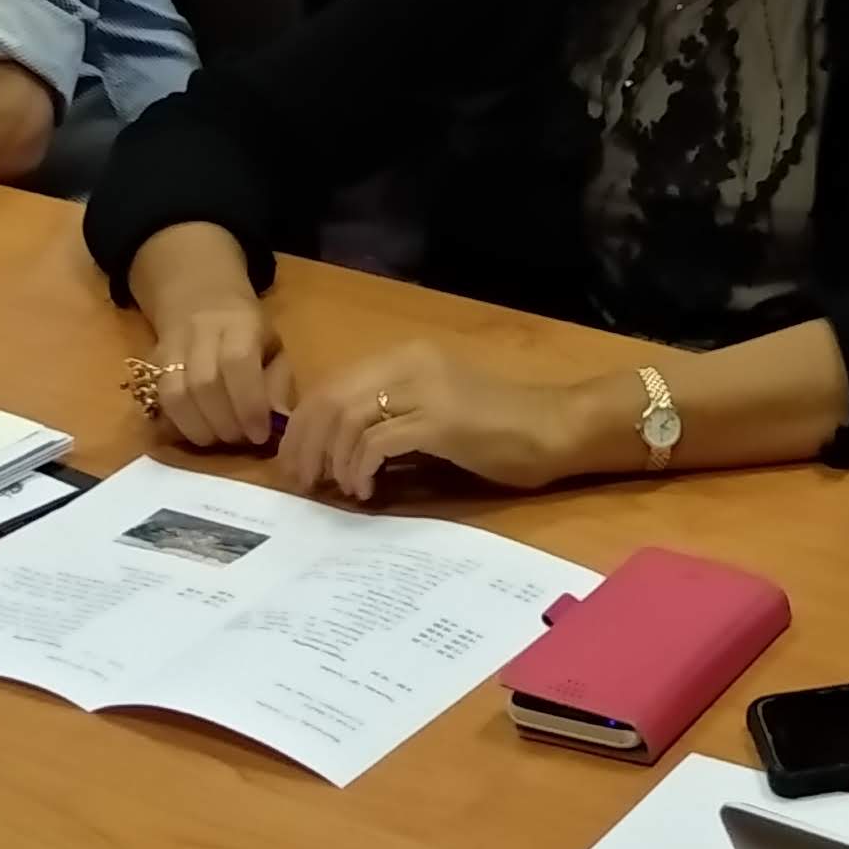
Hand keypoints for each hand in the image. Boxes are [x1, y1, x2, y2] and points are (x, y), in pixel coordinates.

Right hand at [140, 300, 290, 450]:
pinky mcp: (152, 363)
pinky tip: (196, 431)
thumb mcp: (274, 346)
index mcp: (240, 323)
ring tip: (219, 439)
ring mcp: (171, 347)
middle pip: (204, 383)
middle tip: (240, 439)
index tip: (260, 434)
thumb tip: (278, 421)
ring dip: (199, 428)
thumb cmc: (247, 329)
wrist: (198, 295)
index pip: (238, 362)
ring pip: (175, 394)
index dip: (248, 403)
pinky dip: (178, 424)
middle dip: (225, 423)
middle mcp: (201, 332)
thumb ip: (277, 382)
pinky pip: (159, 400)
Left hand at [280, 340, 596, 499]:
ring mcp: (426, 389)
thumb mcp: (433, 412)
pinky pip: (377, 443)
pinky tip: (367, 490)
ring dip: (331, 460)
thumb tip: (335, 448)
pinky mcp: (440, 421)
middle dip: (305, 445)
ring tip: (336, 489)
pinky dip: (360, 469)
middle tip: (300, 483)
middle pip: (329, 399)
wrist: (553, 430)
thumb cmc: (498, 429)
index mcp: (405, 357)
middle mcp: (410, 363)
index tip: (294, 464)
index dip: (303, 427)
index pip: (331, 384)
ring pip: (347, 418)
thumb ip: (389, 417)